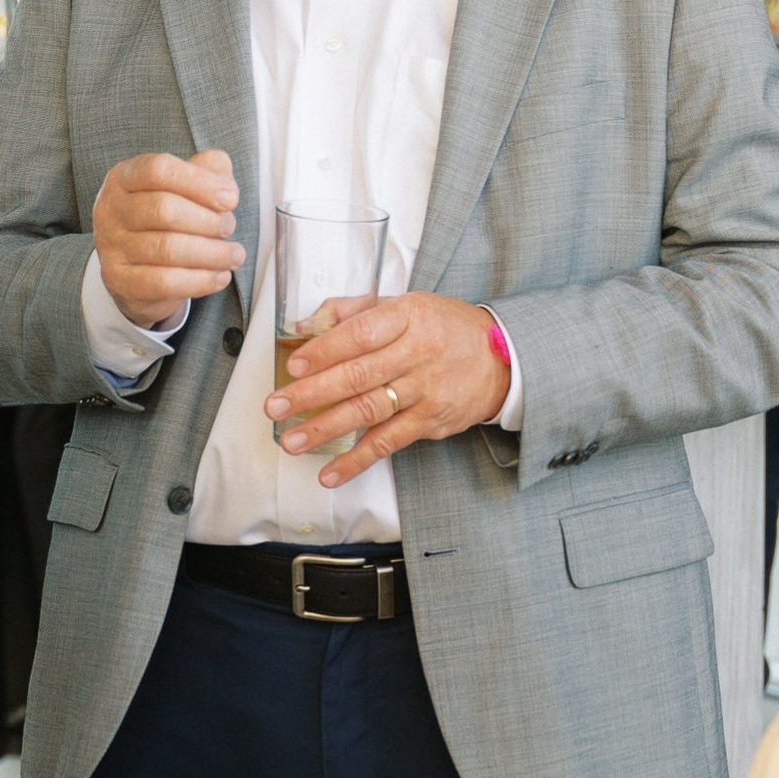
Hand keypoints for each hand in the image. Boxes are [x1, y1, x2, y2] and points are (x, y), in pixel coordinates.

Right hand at [93, 149, 242, 324]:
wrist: (138, 269)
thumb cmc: (167, 219)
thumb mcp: (188, 185)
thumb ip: (210, 170)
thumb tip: (226, 188)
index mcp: (124, 177)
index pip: (159, 170)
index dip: (199, 182)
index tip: (230, 199)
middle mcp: (110, 209)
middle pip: (163, 209)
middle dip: (207, 220)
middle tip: (229, 227)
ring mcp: (110, 247)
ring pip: (167, 248)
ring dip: (212, 253)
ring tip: (234, 254)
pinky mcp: (119, 281)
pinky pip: (165, 282)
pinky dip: (201, 280)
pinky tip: (220, 276)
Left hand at [269, 293, 511, 486]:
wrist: (503, 358)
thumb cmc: (444, 328)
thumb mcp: (407, 305)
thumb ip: (354, 310)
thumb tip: (305, 323)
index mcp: (410, 316)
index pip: (361, 333)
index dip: (325, 350)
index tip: (293, 365)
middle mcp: (419, 353)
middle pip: (359, 375)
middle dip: (312, 393)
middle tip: (275, 406)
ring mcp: (426, 390)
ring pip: (369, 411)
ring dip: (325, 429)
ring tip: (292, 441)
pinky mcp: (431, 422)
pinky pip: (388, 443)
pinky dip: (357, 460)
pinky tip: (330, 472)